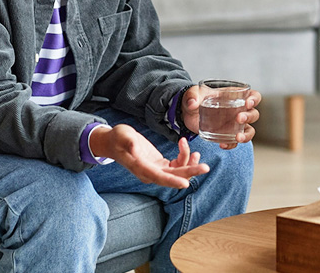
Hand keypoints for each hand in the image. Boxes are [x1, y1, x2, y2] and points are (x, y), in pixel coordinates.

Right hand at [88, 124, 208, 187]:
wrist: (114, 142)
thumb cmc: (118, 138)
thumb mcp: (122, 136)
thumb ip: (128, 142)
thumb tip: (134, 146)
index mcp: (141, 168)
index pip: (160, 177)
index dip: (173, 181)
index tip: (186, 183)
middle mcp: (150, 173)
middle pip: (173, 177)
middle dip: (190, 172)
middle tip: (206, 167)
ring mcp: (156, 170)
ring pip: (177, 172)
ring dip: (189, 164)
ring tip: (196, 152)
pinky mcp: (160, 165)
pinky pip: (176, 166)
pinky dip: (184, 158)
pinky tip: (187, 148)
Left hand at [181, 85, 262, 148]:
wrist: (187, 114)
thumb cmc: (194, 99)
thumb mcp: (192, 94)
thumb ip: (191, 96)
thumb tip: (192, 103)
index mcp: (234, 96)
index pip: (253, 95)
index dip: (254, 99)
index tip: (247, 103)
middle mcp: (238, 110)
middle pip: (253, 113)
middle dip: (249, 117)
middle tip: (238, 119)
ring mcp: (234, 124)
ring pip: (249, 130)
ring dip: (247, 135)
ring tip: (237, 137)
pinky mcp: (227, 135)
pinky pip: (234, 142)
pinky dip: (232, 144)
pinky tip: (223, 145)